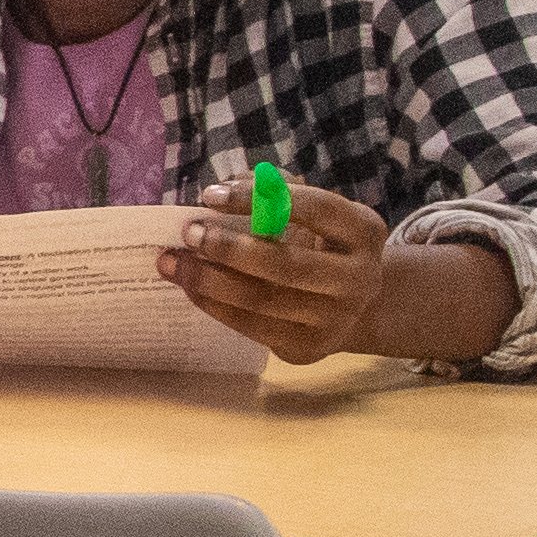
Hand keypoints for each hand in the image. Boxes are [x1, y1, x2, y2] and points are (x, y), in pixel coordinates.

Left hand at [158, 182, 505, 367]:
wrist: (347, 304)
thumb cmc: (318, 242)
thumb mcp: (309, 211)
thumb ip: (272, 192)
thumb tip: (223, 188)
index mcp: (365, 231)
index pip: (315, 208)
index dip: (259, 199)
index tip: (210, 195)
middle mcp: (360, 279)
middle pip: (287, 265)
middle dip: (228, 248)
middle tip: (188, 232)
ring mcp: (337, 320)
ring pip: (262, 301)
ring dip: (207, 280)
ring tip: (171, 261)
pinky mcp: (309, 348)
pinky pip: (252, 327)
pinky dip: (214, 305)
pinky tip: (189, 287)